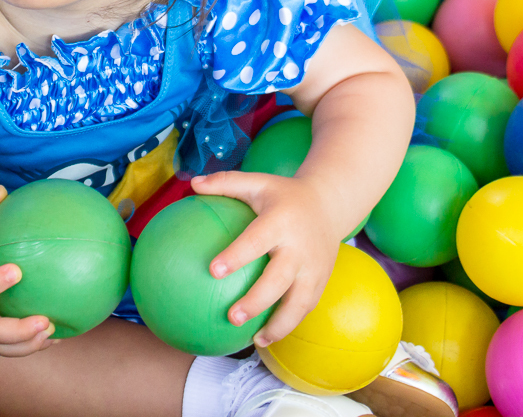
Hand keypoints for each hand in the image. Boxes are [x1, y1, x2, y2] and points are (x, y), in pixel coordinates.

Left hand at [190, 171, 342, 346]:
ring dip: (279, 324)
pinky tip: (266, 337)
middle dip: (257, 301)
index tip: (212, 271)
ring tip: (255, 340)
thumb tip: (191, 184)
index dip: (236, 256)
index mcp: (281, 221)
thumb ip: (225, 183)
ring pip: (299, 302)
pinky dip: (289, 324)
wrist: (331, 203)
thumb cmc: (283, 195)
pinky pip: (306, 307)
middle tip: (232, 316)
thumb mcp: (257, 181)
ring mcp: (314, 267)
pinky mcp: (321, 281)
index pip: (256, 240)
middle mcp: (300, 247)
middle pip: (279, 279)